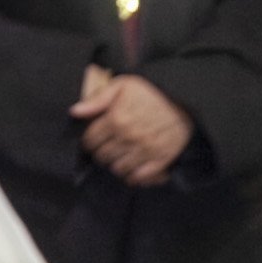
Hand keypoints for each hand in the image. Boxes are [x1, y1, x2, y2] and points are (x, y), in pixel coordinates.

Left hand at [74, 66, 193, 185]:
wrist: (187, 101)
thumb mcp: (124, 85)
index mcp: (116, 119)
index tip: (93, 140)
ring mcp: (145, 150)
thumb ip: (98, 98)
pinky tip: (132, 169)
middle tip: (106, 148)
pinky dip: (132, 176)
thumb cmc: (153, 92)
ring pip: (117, 168)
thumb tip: (74, 111)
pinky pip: (139, 177)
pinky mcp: (161, 159)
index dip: (89, 141)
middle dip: (100, 153)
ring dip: (115, 164)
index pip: (90, 140)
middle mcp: (129, 137)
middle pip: (102, 156)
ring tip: (119, 157)